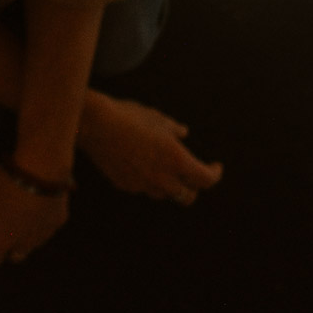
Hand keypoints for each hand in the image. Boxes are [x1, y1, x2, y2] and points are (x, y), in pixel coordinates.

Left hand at [0, 166, 69, 266]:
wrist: (41, 170)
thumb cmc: (5, 184)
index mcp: (2, 240)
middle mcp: (24, 242)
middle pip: (16, 255)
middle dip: (7, 250)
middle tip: (2, 239)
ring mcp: (44, 232)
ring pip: (33, 243)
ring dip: (25, 239)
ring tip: (19, 225)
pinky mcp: (59, 219)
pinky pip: (48, 227)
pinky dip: (40, 224)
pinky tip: (37, 212)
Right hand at [79, 96, 222, 203]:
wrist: (96, 124)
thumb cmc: (130, 116)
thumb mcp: (157, 118)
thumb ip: (174, 129)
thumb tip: (183, 133)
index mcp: (177, 160)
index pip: (206, 179)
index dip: (215, 174)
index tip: (216, 166)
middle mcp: (162, 178)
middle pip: (188, 196)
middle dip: (193, 186)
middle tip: (193, 174)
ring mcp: (142, 184)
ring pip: (164, 194)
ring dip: (169, 185)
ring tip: (165, 167)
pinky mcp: (125, 185)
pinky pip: (142, 187)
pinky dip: (147, 180)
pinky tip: (139, 163)